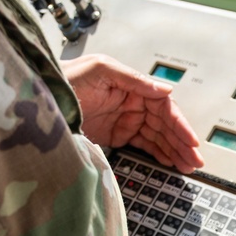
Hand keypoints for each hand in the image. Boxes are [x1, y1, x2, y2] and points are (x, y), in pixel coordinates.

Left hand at [62, 53, 203, 173]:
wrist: (40, 98)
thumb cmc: (67, 76)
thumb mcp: (100, 69)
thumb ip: (134, 79)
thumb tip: (164, 89)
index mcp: (131, 85)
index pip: (163, 107)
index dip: (179, 124)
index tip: (191, 141)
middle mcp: (131, 101)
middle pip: (164, 124)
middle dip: (181, 142)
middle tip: (195, 160)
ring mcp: (124, 119)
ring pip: (157, 137)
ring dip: (174, 151)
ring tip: (188, 166)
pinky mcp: (115, 134)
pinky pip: (142, 144)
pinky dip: (158, 154)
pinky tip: (169, 162)